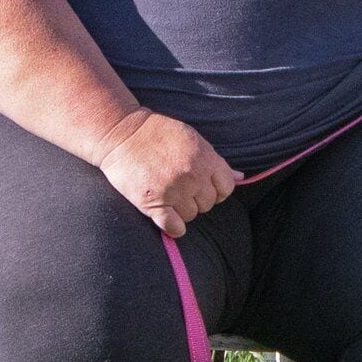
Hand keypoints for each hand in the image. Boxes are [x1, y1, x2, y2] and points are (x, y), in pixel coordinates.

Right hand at [90, 108, 239, 236]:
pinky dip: (173, 228)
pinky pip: (174, 228)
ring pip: (191, 216)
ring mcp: (174, 191)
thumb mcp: (192, 139)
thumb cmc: (157, 133)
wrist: (121, 133)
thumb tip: (240, 177)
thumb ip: (215, 161)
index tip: (202, 187)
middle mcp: (193, 176)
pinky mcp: (153, 203)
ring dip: (182, 210)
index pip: (226, 189)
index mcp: (206, 158)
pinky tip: (166, 217)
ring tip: (169, 197)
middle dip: (197, 199)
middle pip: (208, 204)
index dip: (215, 190)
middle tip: (181, 190)